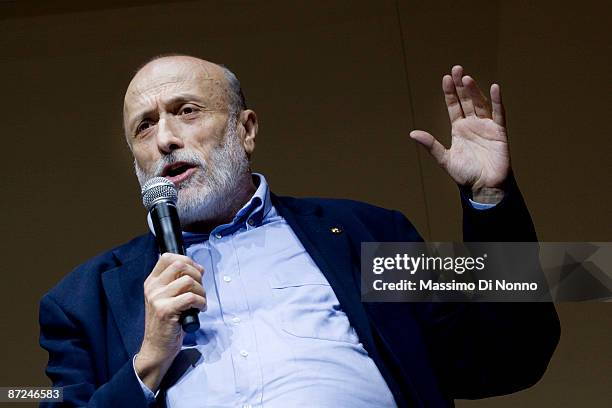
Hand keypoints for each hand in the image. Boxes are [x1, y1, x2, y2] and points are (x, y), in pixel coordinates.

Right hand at [134, 253, 204, 391]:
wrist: (157, 348)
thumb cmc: (167, 323)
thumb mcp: (168, 298)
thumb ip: (177, 282)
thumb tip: (198, 269)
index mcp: (152, 282)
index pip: (167, 257)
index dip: (187, 260)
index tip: (197, 272)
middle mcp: (152, 287)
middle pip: (180, 264)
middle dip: (197, 274)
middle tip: (200, 288)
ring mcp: (157, 298)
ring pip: (188, 281)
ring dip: (201, 291)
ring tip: (201, 301)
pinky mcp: (165, 310)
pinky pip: (191, 297)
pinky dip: (201, 302)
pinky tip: (200, 309)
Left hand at [410, 65, 509, 202]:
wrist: (483, 188)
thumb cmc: (465, 175)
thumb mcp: (445, 159)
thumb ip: (431, 145)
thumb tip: (412, 133)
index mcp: (459, 129)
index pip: (453, 106)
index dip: (450, 92)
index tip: (446, 78)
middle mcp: (472, 124)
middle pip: (466, 100)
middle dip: (461, 85)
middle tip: (456, 68)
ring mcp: (486, 126)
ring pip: (480, 104)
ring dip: (474, 91)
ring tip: (466, 78)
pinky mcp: (499, 132)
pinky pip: (498, 114)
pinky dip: (496, 101)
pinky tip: (494, 88)